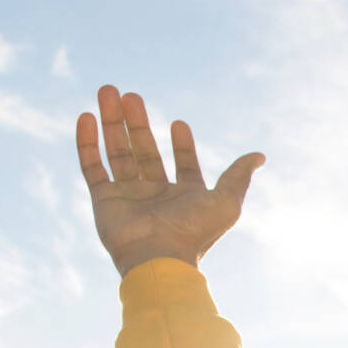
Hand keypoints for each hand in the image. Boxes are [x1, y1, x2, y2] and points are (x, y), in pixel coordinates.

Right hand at [75, 85, 264, 276]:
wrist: (158, 256)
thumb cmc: (194, 230)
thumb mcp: (227, 201)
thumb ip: (238, 176)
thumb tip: (259, 156)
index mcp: (185, 197)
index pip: (183, 164)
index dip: (182, 145)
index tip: (180, 124)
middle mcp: (156, 196)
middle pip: (145, 151)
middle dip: (137, 122)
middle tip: (131, 95)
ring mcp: (128, 197)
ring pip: (117, 152)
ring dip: (112, 122)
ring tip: (107, 91)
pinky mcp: (103, 200)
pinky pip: (91, 166)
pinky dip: (87, 142)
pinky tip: (87, 116)